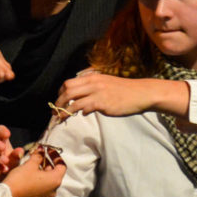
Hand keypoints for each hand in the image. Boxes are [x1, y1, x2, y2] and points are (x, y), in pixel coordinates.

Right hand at [3, 149, 66, 196]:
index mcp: (55, 180)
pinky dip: (39, 179)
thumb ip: (38, 156)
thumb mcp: (30, 164)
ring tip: (34, 163)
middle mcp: (53, 190)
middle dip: (48, 162)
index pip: (62, 166)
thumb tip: (41, 150)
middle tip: (40, 155)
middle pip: (55, 173)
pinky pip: (42, 187)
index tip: (48, 150)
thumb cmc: (21, 179)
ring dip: (43, 171)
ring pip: (48, 181)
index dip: (56, 156)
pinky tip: (30, 174)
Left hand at [56, 72, 181, 116]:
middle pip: (67, 90)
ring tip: (60, 118)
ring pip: (73, 100)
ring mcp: (97, 93)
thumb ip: (93, 90)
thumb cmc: (125, 91)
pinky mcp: (103, 103)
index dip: (61, 93)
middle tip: (55, 112)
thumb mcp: (107, 84)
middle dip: (58, 102)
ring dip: (64, 111)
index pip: (69, 83)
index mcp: (92, 77)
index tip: (59, 102)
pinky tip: (83, 115)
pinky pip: (85, 108)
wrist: (141, 93)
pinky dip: (80, 112)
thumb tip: (82, 104)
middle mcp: (93, 83)